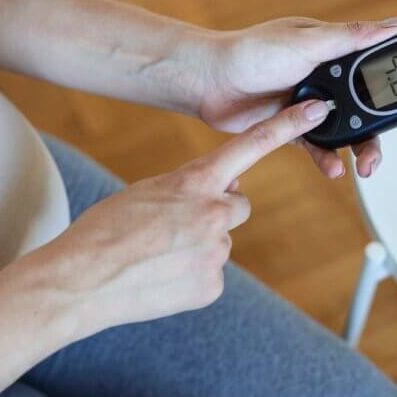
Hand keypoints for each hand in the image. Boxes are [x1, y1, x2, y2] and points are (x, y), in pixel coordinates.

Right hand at [38, 99, 330, 335]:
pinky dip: (191, 275)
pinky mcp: (212, 285)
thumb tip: (228, 189)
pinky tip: (161, 277)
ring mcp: (216, 252)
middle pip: (237, 206)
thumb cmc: (104, 230)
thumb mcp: (147, 191)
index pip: (250, 147)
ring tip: (156, 255)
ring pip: (220, 242)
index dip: (286, 126)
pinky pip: (210, 274)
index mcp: (194, 182)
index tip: (316, 111)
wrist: (80, 280)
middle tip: (174, 228)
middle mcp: (214, 213)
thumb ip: (191, 186)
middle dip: (216, 213)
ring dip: (198, 247)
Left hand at [199, 16, 396, 178]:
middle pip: (383, 106)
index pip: (395, 66)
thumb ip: (354, 37)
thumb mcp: (307, 40)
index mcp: (341, 51)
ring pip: (356, 132)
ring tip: (365, 166)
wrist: (207, 81)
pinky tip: (334, 170)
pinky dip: (331, 161)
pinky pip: (322, 149)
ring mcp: (316, 104)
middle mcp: (333, 78)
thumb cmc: (250, 51)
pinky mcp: (296, 129)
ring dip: (366, 150)